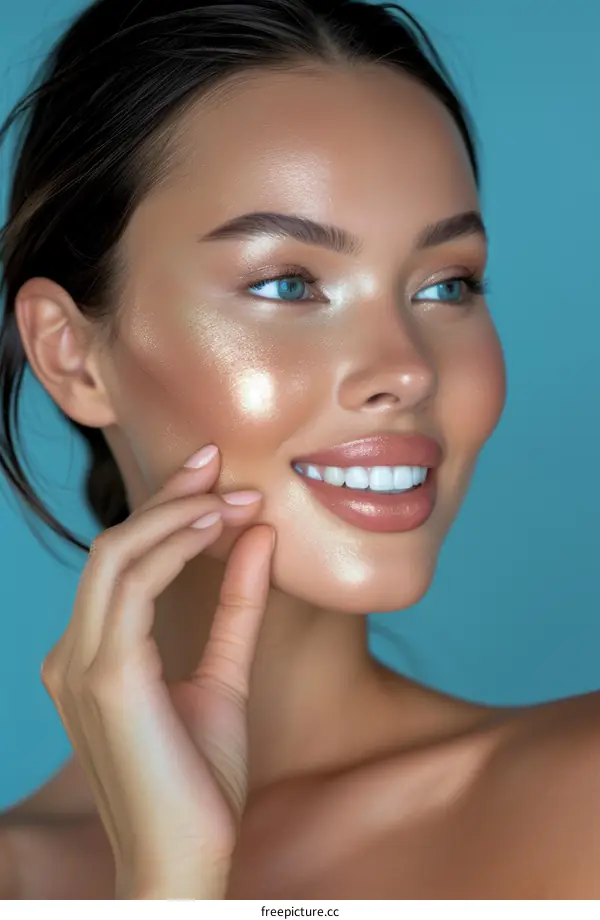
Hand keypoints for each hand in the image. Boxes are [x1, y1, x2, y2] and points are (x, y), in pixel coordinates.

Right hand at [41, 445, 273, 898]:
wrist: (187, 861)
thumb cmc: (199, 780)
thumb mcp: (225, 676)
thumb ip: (237, 607)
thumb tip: (258, 537)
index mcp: (91, 656)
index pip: (122, 561)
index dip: (165, 509)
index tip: (215, 476)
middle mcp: (71, 654)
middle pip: (113, 544)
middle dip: (168, 495)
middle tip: (220, 460)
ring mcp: (80, 664)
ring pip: (116, 553)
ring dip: (176, 513)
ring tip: (234, 495)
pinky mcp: (105, 677)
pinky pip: (133, 585)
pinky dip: (174, 545)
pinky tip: (218, 528)